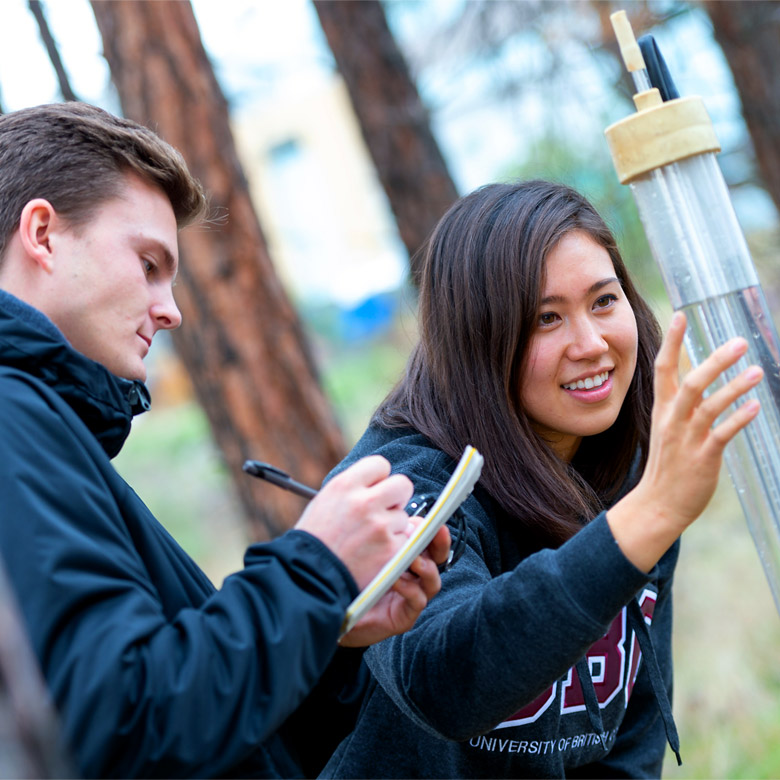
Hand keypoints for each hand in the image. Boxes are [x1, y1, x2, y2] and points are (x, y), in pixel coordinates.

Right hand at [295, 456, 413, 589]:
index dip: (380, 478)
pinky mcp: (391, 549)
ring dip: (393, 526)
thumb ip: (355, 489)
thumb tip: (383, 484)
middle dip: (397, 497)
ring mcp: (380, 526)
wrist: (309, 577)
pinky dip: (395, 547)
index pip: (380, 464)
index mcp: (345, 485)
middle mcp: (364, 502)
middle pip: (403, 484)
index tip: (376, 488)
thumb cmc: (316, 540)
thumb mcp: (325, 501)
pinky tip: (375, 554)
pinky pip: (406, 540)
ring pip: (405, 516)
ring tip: (370, 539)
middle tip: (385, 509)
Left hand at [338, 525, 450, 646]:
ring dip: (425, 568)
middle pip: (437, 559)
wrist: (338, 612)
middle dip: (440, 545)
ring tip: (413, 559)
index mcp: (406, 558)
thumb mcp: (367, 554)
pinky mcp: (406, 615)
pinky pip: (417, 600)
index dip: (434, 531)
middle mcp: (413, 576)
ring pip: (432, 581)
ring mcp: (412, 597)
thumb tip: (403, 520)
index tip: (435, 522)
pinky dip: (410, 589)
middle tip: (436, 534)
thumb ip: (385, 538)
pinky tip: (396, 581)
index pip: (426, 541)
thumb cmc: (352, 580)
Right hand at [607, 311, 761, 570]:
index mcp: (662, 409)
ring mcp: (686, 438)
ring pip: (708, 405)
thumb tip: (701, 375)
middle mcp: (672, 419)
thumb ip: (681, 402)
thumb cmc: (668, 462)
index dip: (673, 342)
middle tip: (739, 342)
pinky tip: (755, 405)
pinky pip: (721, 433)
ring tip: (756, 371)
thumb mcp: (667, 426)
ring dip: (733, 387)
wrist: (659, 502)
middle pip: (690, 382)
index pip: (664, 368)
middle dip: (714, 361)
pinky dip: (739, 418)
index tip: (681, 315)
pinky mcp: (702, 457)